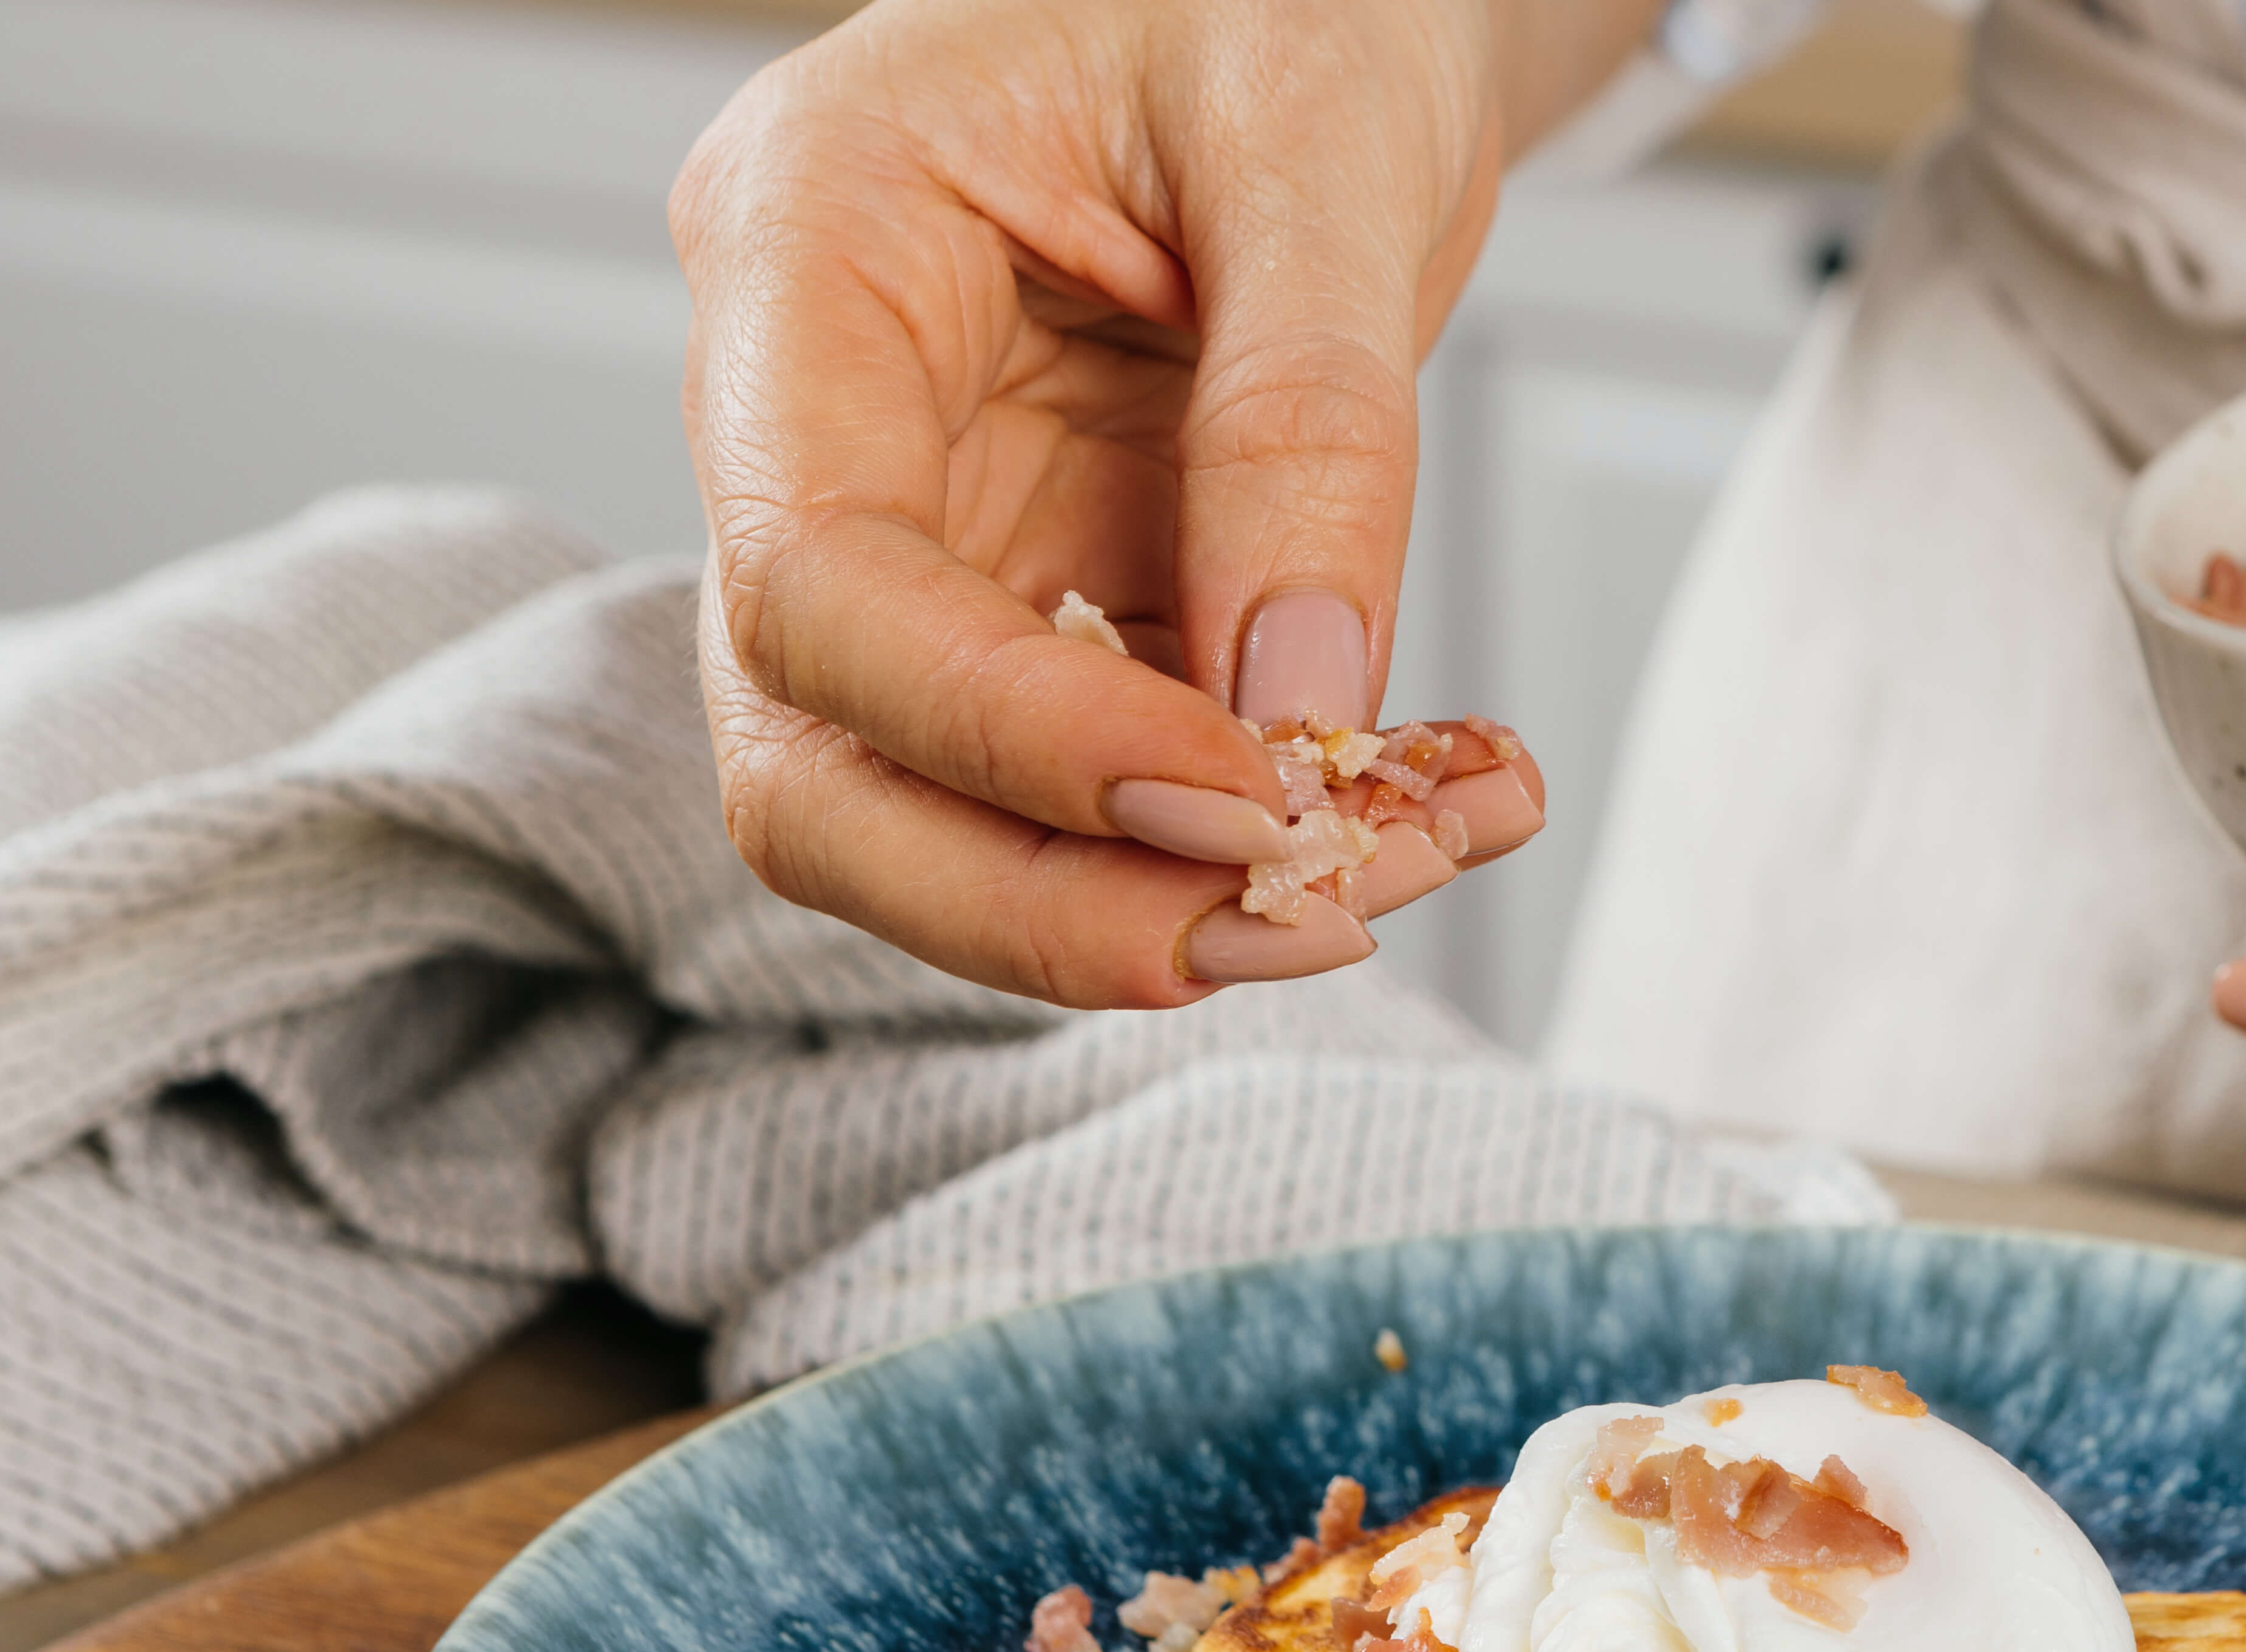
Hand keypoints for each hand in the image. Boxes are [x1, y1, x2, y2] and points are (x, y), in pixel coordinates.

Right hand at [670, 0, 1632, 1008]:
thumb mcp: (1323, 138)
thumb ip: (1305, 418)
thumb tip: (1301, 702)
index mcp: (807, 238)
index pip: (817, 584)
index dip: (1011, 740)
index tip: (1240, 801)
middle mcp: (814, 416)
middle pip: (820, 769)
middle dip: (1053, 898)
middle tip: (1313, 920)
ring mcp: (920, 528)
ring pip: (949, 821)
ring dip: (1178, 894)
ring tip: (1428, 850)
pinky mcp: (1043, 602)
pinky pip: (1109, 785)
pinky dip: (1267, 832)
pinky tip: (1438, 799)